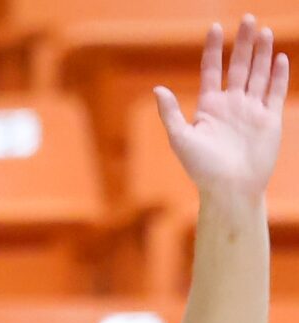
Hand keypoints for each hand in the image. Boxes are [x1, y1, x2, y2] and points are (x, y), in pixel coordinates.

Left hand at [157, 17, 287, 197]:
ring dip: (262, 53)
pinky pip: (275, 92)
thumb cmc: (202, 169)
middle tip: (247, 18)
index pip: (212, 71)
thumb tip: (157, 89)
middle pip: (239, 66)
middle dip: (243, 43)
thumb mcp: (181, 139)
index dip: (214, 50)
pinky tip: (280, 57)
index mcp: (209, 108)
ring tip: (264, 32)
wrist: (230, 189)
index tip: (215, 28)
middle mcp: (231, 105)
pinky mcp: (269, 119)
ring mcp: (251, 111)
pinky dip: (278, 75)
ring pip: (259, 74)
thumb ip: (170, 114)